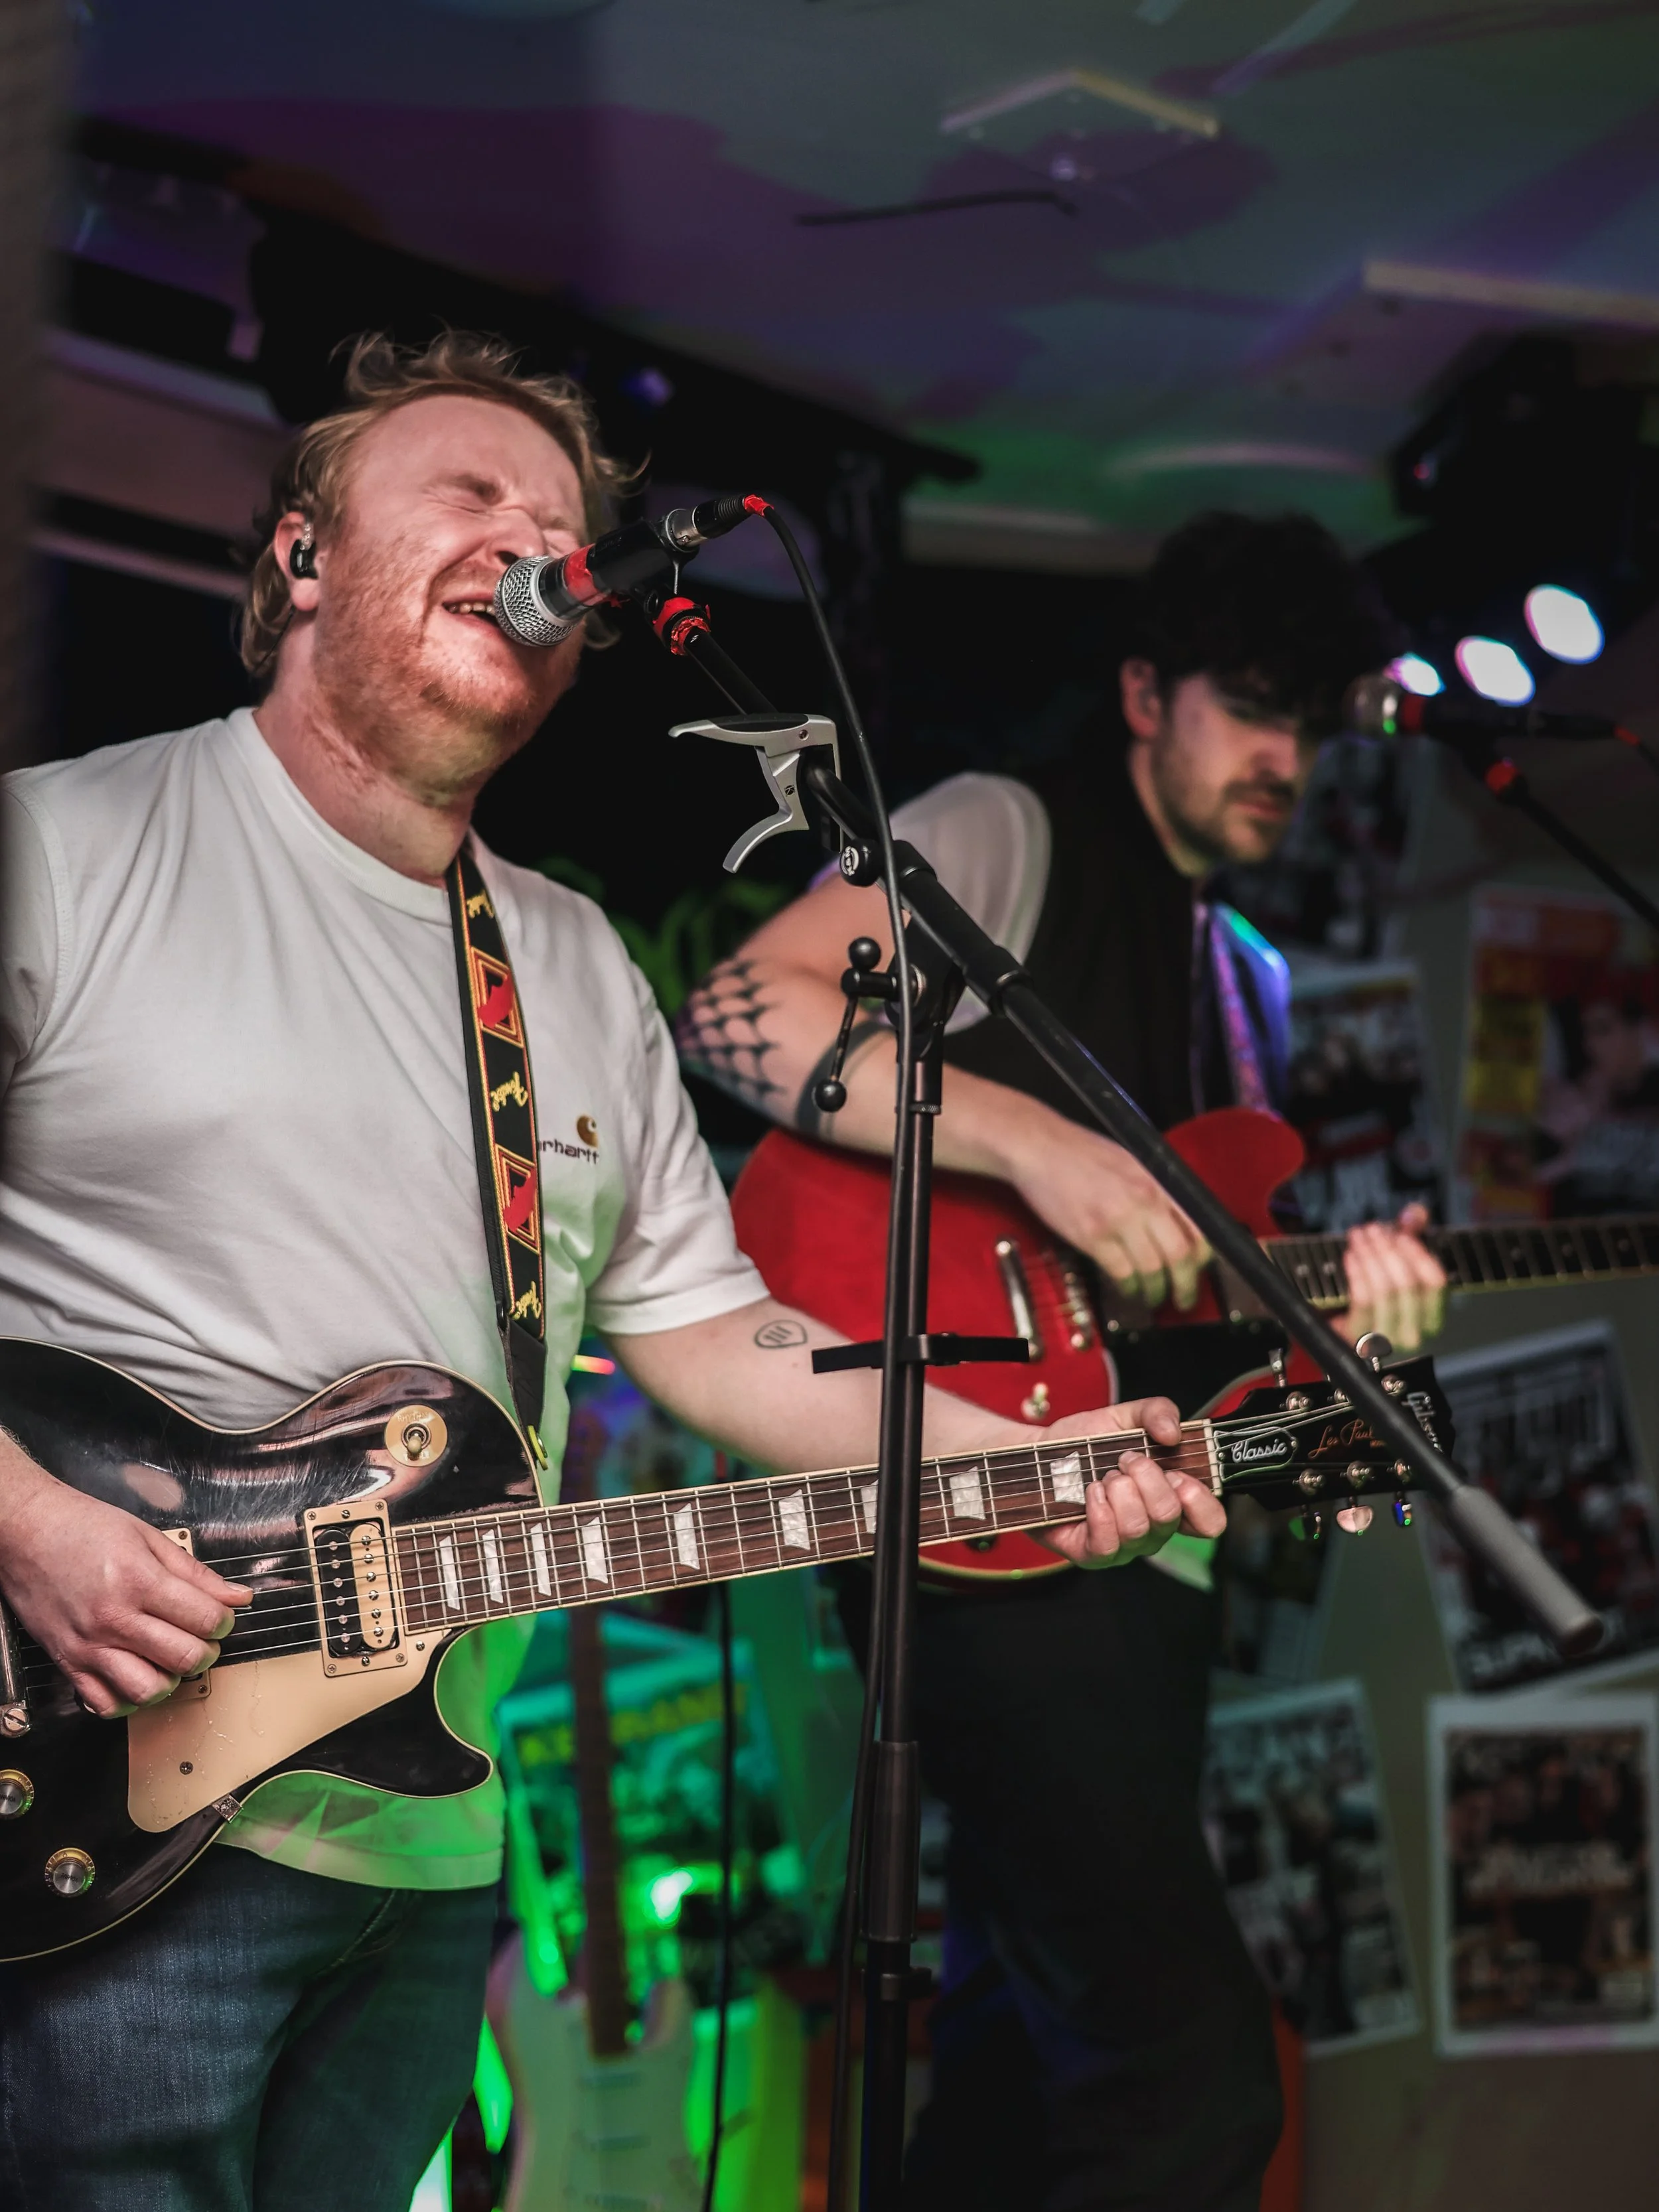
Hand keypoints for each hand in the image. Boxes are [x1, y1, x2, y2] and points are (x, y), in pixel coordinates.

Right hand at [0, 1449, 250, 1717]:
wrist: (26, 1531)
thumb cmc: (82, 1527)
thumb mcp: (148, 1537)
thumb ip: (195, 1573)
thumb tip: (238, 1596)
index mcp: (140, 1581)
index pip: (204, 1620)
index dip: (223, 1622)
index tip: (220, 1617)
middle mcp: (115, 1618)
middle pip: (184, 1658)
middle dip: (206, 1651)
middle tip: (201, 1638)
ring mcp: (89, 1645)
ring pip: (148, 1690)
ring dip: (170, 1680)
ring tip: (169, 1659)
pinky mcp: (67, 1662)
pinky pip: (104, 1703)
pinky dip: (127, 1700)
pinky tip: (135, 1676)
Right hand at [998, 1108, 1211, 1310]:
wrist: (1039, 1146)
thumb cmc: (1082, 1152)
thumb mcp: (1132, 1162)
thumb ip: (1156, 1190)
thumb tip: (1176, 1223)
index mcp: (1157, 1182)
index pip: (1198, 1227)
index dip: (1203, 1258)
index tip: (1198, 1270)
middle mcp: (1144, 1200)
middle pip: (1179, 1255)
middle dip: (1186, 1285)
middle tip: (1184, 1299)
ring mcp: (1117, 1219)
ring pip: (1151, 1270)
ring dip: (1155, 1291)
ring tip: (1152, 1297)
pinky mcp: (1092, 1235)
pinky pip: (1121, 1272)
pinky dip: (1128, 1287)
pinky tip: (1127, 1289)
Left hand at [1034, 1396, 1223, 1568]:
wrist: (1039, 1455)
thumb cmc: (1085, 1443)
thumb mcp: (1124, 1417)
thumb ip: (1157, 1412)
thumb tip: (1173, 1433)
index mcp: (1171, 1499)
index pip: (1210, 1522)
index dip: (1199, 1499)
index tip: (1176, 1472)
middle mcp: (1153, 1528)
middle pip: (1168, 1515)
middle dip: (1145, 1476)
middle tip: (1125, 1460)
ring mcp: (1125, 1545)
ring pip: (1138, 1528)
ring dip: (1118, 1490)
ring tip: (1103, 1476)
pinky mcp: (1093, 1555)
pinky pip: (1107, 1543)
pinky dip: (1098, 1509)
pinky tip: (1091, 1492)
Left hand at [1340, 1203, 1445, 1353]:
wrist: (1348, 1325)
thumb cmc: (1382, 1292)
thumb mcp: (1401, 1261)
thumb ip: (1413, 1234)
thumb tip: (1415, 1212)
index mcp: (1435, 1314)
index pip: (1436, 1282)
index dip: (1418, 1254)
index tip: (1401, 1233)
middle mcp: (1417, 1331)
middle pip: (1407, 1283)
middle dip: (1387, 1250)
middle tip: (1372, 1229)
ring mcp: (1389, 1338)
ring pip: (1384, 1290)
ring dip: (1369, 1257)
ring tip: (1358, 1237)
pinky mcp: (1361, 1338)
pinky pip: (1362, 1300)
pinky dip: (1356, 1273)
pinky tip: (1350, 1255)